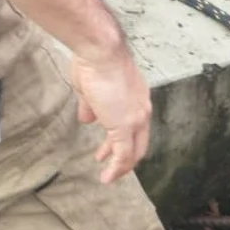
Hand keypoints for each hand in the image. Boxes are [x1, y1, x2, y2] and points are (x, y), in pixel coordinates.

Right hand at [69, 48, 151, 183]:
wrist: (100, 53)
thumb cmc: (94, 64)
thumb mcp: (90, 90)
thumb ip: (91, 107)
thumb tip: (87, 119)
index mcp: (137, 100)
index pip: (137, 127)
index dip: (126, 140)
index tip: (112, 148)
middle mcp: (142, 111)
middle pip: (139, 142)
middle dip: (125, 156)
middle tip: (114, 165)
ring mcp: (136, 119)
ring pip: (132, 151)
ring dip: (120, 165)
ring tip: (109, 175)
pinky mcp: (125, 126)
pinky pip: (123, 154)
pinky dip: (116, 168)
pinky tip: (106, 177)